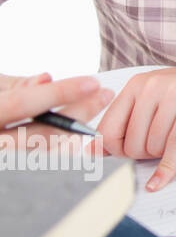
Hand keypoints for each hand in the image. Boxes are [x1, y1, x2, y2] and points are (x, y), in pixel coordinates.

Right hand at [0, 72, 115, 155]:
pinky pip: (37, 148)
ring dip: (74, 127)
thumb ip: (15, 85)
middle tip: (105, 95)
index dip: (59, 93)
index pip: (22, 104)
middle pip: (40, 134)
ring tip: (96, 104)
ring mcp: (1, 153)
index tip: (92, 83)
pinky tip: (78, 123)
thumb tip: (46, 79)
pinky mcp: (9, 157)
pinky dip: (59, 136)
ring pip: (41, 146)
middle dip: (78, 114)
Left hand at [98, 57, 175, 190]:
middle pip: (131, 142)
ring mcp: (175, 91)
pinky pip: (175, 145)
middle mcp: (153, 84)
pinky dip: (168, 168)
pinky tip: (162, 180)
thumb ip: (131, 120)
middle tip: (165, 147)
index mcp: (139, 83)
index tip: (127, 158)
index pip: (108, 129)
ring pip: (153, 145)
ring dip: (166, 155)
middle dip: (145, 156)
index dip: (115, 152)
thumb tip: (94, 150)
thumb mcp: (164, 100)